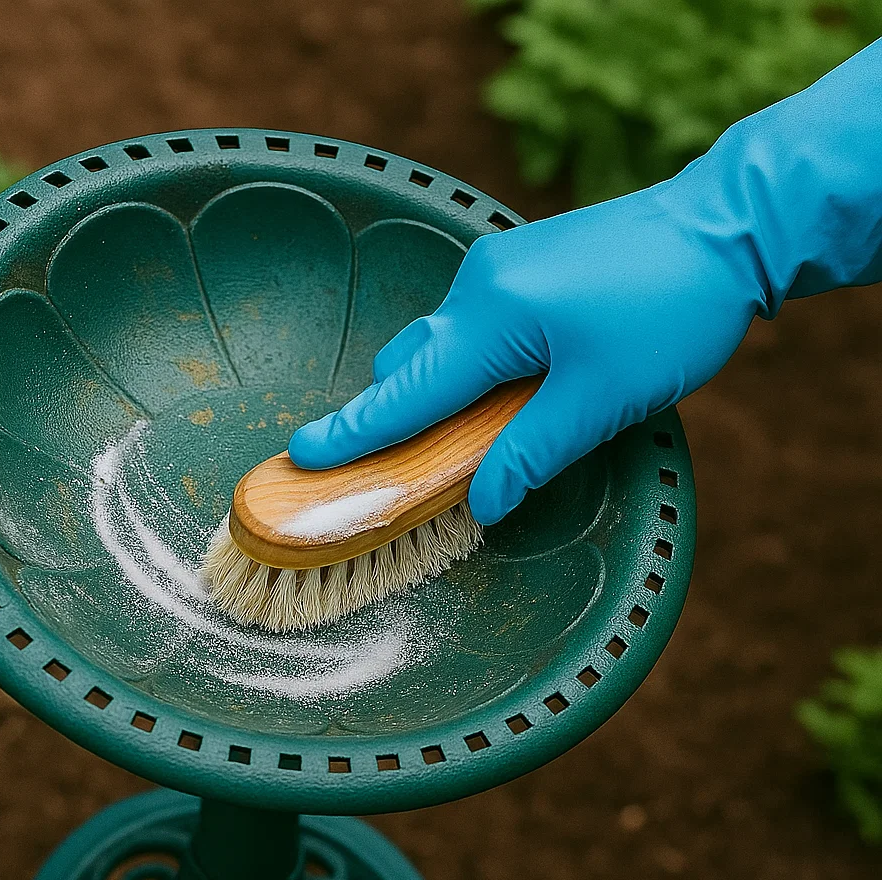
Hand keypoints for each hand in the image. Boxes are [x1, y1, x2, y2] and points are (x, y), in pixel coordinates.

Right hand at [288, 176, 763, 523]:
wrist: (730, 225)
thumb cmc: (671, 309)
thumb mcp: (601, 399)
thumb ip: (531, 453)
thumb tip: (482, 501)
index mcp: (491, 316)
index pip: (407, 391)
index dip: (355, 432)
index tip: (302, 454)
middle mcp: (480, 284)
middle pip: (411, 363)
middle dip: (395, 415)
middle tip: (395, 467)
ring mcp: (500, 267)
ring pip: (442, 342)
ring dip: (440, 391)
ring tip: (467, 436)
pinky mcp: (523, 265)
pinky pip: (471, 323)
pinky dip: (469, 364)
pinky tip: (508, 387)